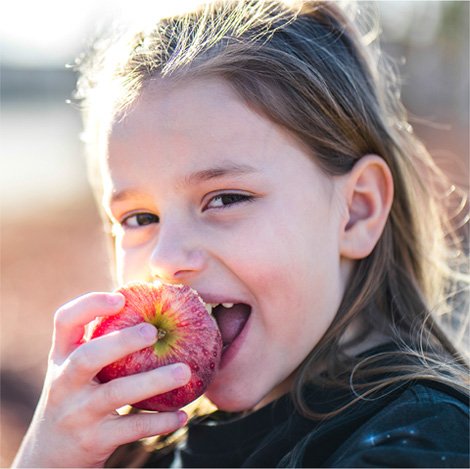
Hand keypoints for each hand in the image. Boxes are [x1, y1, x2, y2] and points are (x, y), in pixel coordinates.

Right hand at [12, 292, 190, 467]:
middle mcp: (64, 383)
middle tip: (153, 331)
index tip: (120, 297)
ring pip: (116, 394)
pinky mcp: (93, 440)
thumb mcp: (76, 369)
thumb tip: (151, 306)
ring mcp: (77, 413)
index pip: (64, 321)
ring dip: (153, 381)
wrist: (50, 456)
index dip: (90, 305)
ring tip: (185, 371)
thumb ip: (102, 342)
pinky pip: (131, 429)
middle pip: (87, 357)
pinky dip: (159, 422)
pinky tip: (182, 415)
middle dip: (121, 341)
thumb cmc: (76, 397)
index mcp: (61, 357)